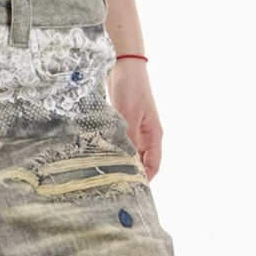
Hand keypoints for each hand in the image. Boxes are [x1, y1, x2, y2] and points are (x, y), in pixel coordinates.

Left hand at [107, 59, 162, 181]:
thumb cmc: (131, 89)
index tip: (129, 191)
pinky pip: (120, 145)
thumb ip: (128, 142)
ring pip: (129, 155)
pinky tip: (101, 158)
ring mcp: (135, 131)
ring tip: (105, 175)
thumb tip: (124, 164)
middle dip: (129, 175)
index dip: (144, 181)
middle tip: (113, 186)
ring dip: (119, 164)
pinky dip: (113, 152)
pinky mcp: (124, 125)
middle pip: (141, 163)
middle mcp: (147, 136)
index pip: (153, 166)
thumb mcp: (129, 118)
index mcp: (154, 136)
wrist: (123, 65)